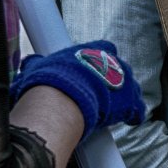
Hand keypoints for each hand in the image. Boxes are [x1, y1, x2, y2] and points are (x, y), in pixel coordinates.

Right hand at [9, 39, 145, 137]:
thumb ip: (38, 64)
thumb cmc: (49, 79)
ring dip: (121, 97)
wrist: (63, 97)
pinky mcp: (131, 101)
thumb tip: (30, 62)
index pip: (105, 48)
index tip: (92, 70)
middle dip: (110, 80)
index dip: (100, 59)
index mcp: (96, 48)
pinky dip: (133, 115)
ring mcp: (126, 81)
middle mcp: (115, 61)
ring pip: (130, 88)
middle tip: (98, 93)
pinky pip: (137, 109)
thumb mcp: (39, 66)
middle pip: (119, 68)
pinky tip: (128, 120)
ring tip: (109, 108)